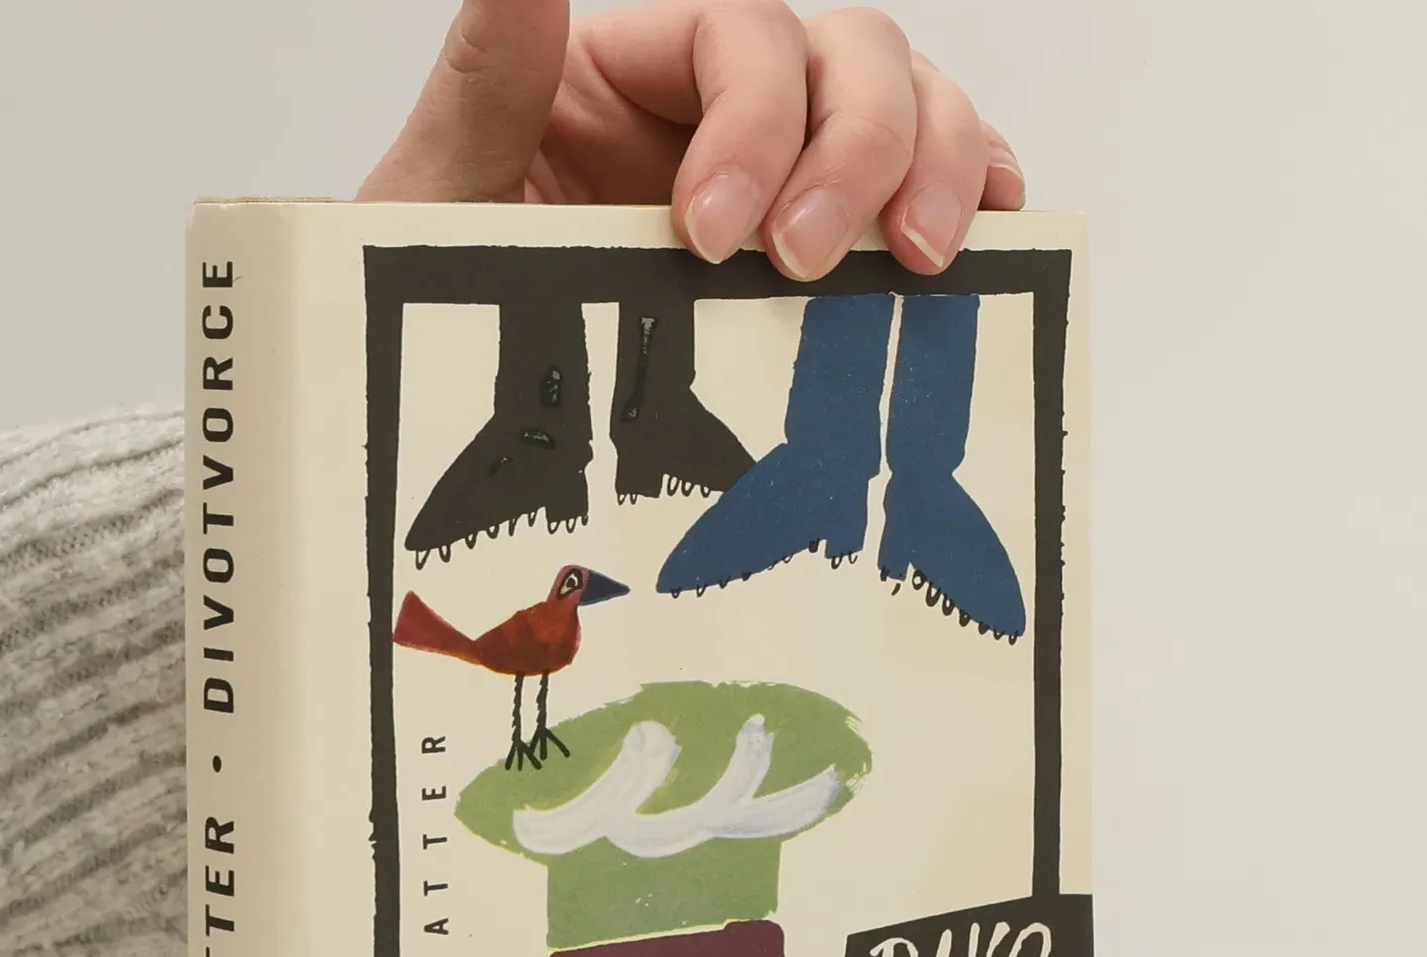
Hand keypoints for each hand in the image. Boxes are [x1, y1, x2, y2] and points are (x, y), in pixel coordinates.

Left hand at [358, 0, 1023, 279]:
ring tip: (922, 263)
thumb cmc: (447, 318)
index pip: (735, 35)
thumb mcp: (440, 202)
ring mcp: (788, 175)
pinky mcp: (833, 249)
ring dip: (934, 167)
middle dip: (852, 151)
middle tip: (806, 263)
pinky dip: (974, 195)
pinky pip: (928, 187)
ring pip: (906, 105)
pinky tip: (987, 239)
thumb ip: (486, 86)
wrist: (470, 446)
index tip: (710, 237)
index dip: (751, 122)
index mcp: (628, 76)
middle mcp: (719, 108)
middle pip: (845, 56)